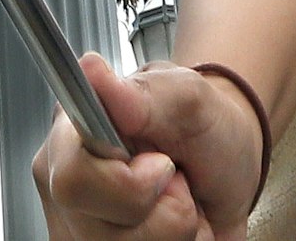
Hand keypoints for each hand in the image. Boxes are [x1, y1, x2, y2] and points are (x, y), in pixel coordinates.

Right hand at [33, 55, 267, 240]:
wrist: (229, 165)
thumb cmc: (202, 126)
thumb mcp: (188, 98)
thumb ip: (142, 94)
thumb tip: (91, 71)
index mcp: (70, 138)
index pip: (72, 179)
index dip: (127, 183)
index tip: (162, 164)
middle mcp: (66, 191)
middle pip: (101, 235)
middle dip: (163, 211)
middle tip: (175, 178)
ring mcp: (85, 233)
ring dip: (176, 232)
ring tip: (180, 201)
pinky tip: (178, 228)